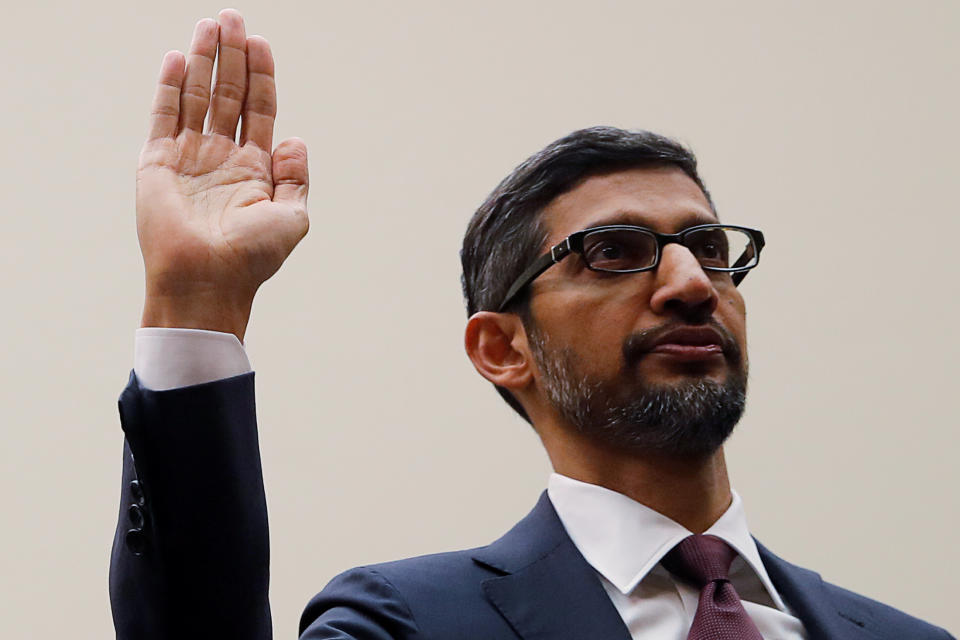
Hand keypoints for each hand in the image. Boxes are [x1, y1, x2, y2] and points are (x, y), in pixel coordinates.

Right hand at [137, 10, 308, 340]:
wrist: (207, 281)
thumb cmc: (252, 257)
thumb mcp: (293, 218)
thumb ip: (297, 177)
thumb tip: (295, 138)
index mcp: (255, 168)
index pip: (259, 109)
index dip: (261, 76)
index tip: (260, 42)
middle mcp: (222, 157)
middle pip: (228, 94)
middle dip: (232, 57)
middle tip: (232, 18)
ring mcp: (189, 157)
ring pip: (195, 97)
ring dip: (202, 61)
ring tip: (209, 25)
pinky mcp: (158, 163)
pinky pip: (163, 116)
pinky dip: (168, 86)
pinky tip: (175, 57)